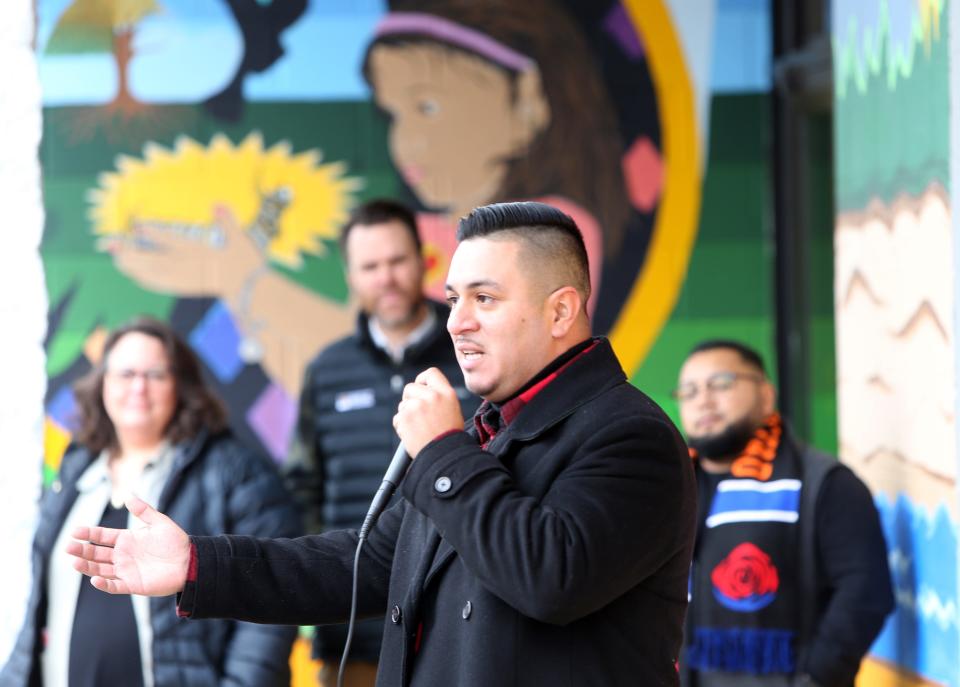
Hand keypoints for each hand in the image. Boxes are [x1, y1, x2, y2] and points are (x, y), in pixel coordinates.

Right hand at [67, 496, 190, 595]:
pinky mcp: (132, 584)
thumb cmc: (175, 542)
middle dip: (82, 550)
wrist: (190, 561)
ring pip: (100, 569)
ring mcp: (126, 570)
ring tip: (74, 561)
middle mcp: (123, 555)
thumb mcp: (159, 522)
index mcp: (127, 539)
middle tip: (68, 546)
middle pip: (96, 553)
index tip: (75, 531)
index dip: (89, 534)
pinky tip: (94, 579)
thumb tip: (128, 496)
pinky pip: (114, 585)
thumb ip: (143, 510)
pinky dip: (103, 584)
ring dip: (87, 566)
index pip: (102, 536)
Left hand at [99, 204, 264, 297]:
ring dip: (132, 267)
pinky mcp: (185, 287)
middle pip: (153, 260)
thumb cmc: (248, 263)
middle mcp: (188, 266)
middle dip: (130, 253)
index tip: (137, 226)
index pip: (172, 241)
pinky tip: (134, 276)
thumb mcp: (241, 238)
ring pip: (153, 273)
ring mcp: (185, 279)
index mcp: (201, 252)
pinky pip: (160, 284)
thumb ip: (227, 221)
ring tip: (116, 258)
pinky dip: (145, 279)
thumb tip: (218, 204)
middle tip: (110, 245)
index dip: (153, 233)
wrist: (251, 290)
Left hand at [393, 367, 463, 457]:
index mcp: (446, 393)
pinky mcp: (404, 418)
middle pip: (410, 388)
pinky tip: (413, 434)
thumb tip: (422, 390)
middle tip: (417, 413)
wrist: (444, 456)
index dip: (422, 379)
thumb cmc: (450, 437)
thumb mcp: (453, 410)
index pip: (431, 373)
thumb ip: (439, 397)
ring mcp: (416, 406)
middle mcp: (431, 396)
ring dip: (407, 415)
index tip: (421, 387)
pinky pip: (398, 418)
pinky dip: (402, 426)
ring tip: (419, 429)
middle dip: (410, 399)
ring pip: (403, 405)